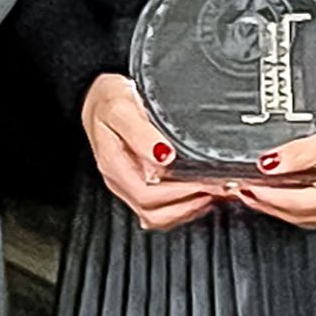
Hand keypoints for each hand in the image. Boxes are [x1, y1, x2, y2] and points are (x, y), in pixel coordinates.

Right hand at [79, 75, 226, 234]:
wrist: (98, 98)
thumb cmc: (108, 100)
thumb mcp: (121, 108)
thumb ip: (140, 133)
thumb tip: (163, 155)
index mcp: (114, 164)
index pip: (146, 194)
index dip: (178, 193)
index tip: (204, 181)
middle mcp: (120, 180)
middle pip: (154, 211)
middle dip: (188, 202)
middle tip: (217, 186)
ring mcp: (128, 185)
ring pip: (157, 217)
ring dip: (187, 209)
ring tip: (211, 192)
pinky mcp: (137, 185)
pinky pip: (159, 211)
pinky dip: (182, 208)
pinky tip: (198, 196)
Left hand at [238, 84, 315, 231]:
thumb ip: (301, 152)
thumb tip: (270, 164)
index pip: (300, 204)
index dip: (269, 196)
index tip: (246, 187)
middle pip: (302, 215)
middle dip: (269, 204)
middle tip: (242, 192)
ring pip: (309, 215)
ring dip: (281, 205)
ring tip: (256, 191)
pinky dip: (298, 200)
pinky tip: (283, 190)